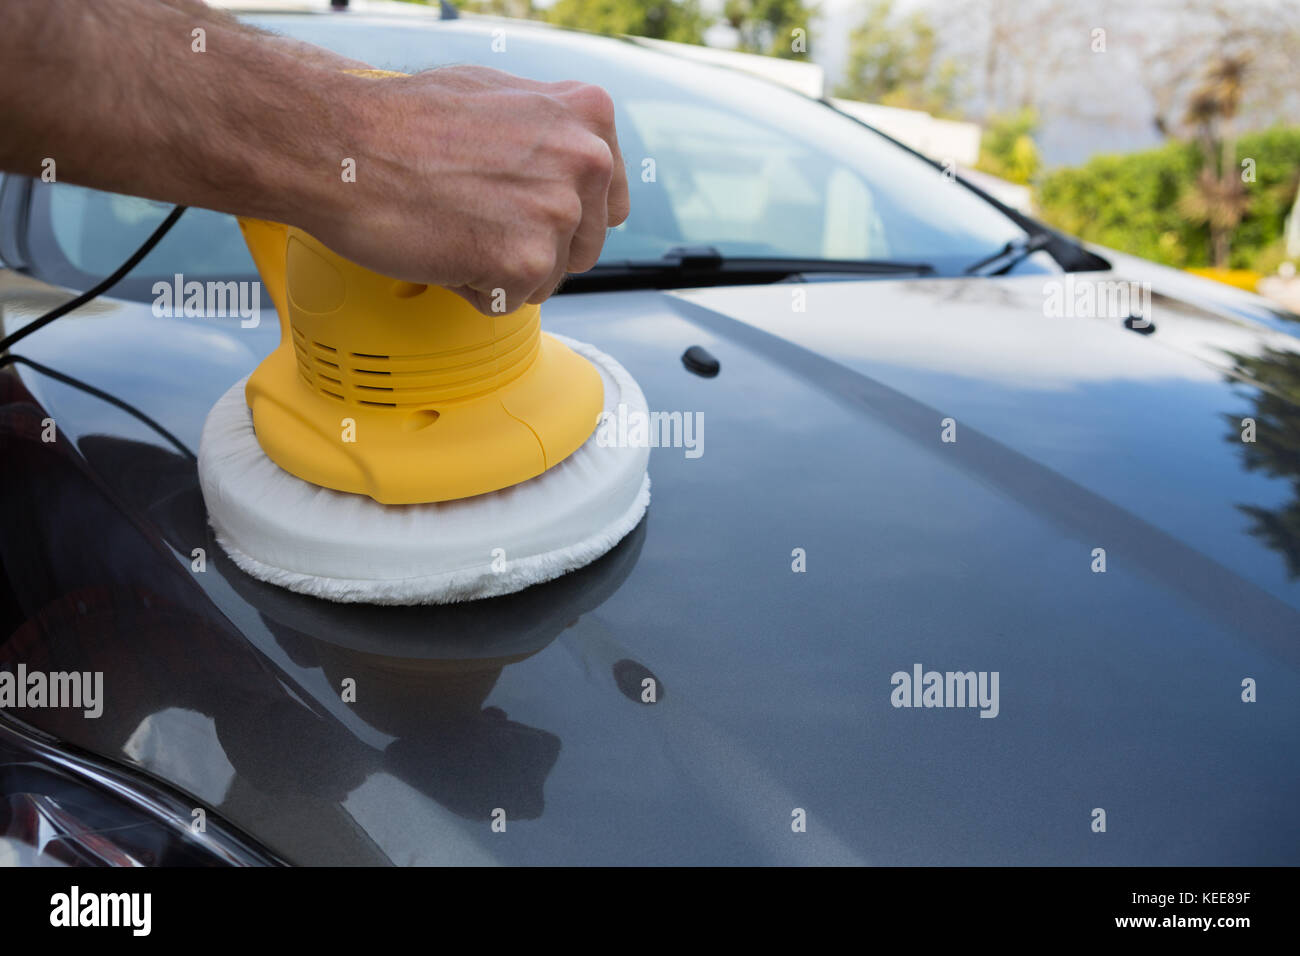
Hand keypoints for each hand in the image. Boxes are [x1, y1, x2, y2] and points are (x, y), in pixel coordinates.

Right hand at [304, 65, 630, 313]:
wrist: (343, 144)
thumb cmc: (403, 120)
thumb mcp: (500, 95)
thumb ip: (551, 133)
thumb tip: (573, 168)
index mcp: (588, 117)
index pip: (608, 201)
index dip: (563, 216)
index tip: (526, 211)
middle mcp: (586, 162)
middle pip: (580, 246)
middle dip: (532, 245)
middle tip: (475, 214)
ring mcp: (558, 213)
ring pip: (545, 279)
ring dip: (500, 268)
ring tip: (454, 223)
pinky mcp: (526, 262)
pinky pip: (509, 302)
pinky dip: (472, 288)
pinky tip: (443, 246)